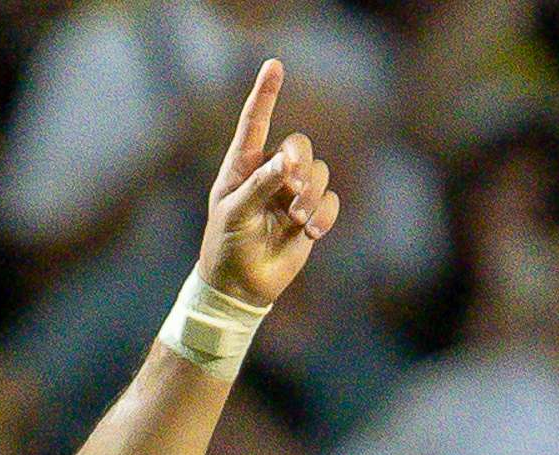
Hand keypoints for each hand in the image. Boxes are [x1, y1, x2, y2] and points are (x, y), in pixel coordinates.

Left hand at [196, 62, 339, 309]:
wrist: (241, 285)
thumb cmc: (227, 244)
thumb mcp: (235, 212)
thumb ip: (260, 184)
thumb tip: (287, 163)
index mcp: (243, 165)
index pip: (256, 122)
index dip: (266, 93)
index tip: (274, 65)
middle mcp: (270, 172)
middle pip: (300, 145)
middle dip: (301, 162)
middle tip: (293, 186)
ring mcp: (292, 194)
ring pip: (320, 173)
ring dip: (313, 193)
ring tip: (297, 217)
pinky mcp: (309, 215)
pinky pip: (331, 201)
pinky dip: (324, 213)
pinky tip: (310, 231)